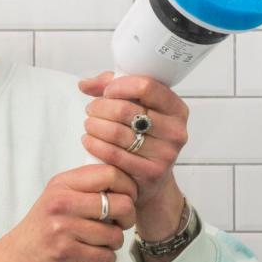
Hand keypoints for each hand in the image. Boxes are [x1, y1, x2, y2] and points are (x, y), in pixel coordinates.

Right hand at [0, 164, 137, 261]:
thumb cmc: (41, 229)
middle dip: (128, 218)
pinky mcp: (65, 252)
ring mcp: (63, 228)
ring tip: (100, 243)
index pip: (110, 173)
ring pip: (115, 235)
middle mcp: (62, 202)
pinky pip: (105, 256)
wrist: (13, 259)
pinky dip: (105, 259)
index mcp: (63, 183)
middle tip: (119, 224)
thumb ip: (86, 187)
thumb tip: (127, 183)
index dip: (128, 186)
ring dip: (114, 243)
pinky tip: (93, 256)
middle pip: (121, 203)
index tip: (127, 197)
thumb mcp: (58, 197)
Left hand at [78, 71, 188, 208]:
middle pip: (126, 110)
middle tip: (91, 110)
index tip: (107, 91)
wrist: (153, 177)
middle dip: (100, 107)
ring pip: (116, 132)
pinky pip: (114, 154)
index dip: (120, 86)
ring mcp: (165, 154)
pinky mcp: (151, 172)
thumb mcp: (137, 107)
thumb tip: (85, 84)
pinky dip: (95, 145)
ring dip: (94, 125)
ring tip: (89, 124)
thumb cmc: (144, 136)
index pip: (147, 87)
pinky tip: (89, 140)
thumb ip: (113, 88)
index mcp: (176, 109)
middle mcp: (175, 131)